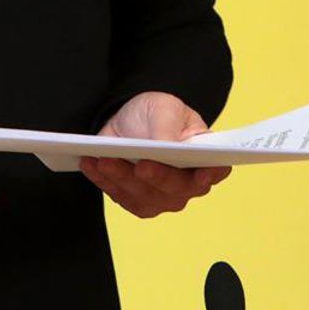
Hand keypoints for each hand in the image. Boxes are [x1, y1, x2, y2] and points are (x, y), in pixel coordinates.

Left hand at [80, 91, 231, 218]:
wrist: (128, 121)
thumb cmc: (156, 114)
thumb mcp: (164, 108)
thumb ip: (168, 127)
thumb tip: (167, 146)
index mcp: (204, 158)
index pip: (216, 170)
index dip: (212, 174)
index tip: (202, 174)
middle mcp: (188, 184)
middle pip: (177, 189)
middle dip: (158, 177)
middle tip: (141, 165)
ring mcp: (163, 197)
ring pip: (146, 197)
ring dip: (123, 179)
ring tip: (104, 160)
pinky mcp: (138, 201)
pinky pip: (121, 197)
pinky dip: (105, 182)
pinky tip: (92, 165)